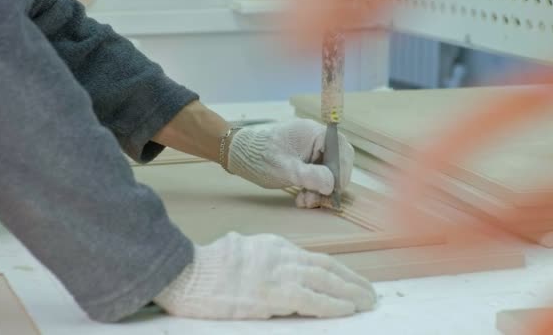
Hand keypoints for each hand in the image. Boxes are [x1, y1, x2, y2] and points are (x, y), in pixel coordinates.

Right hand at [153, 232, 375, 318]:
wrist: (188, 272)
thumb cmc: (207, 266)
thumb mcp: (239, 250)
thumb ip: (262, 257)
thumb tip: (274, 269)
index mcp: (274, 246)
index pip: (316, 259)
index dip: (339, 272)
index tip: (353, 281)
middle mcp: (281, 256)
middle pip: (327, 268)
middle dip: (352, 281)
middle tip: (370, 293)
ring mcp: (277, 274)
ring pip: (325, 281)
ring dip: (350, 293)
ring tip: (367, 302)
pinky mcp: (271, 294)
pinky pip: (310, 299)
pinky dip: (331, 304)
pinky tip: (346, 310)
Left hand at [227, 119, 354, 207]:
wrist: (237, 155)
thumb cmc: (258, 157)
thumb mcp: (284, 169)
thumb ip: (309, 176)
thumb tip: (331, 185)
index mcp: (314, 133)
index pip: (341, 149)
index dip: (342, 171)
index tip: (334, 191)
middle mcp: (316, 140)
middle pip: (336, 163)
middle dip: (328, 185)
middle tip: (317, 201)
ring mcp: (310, 151)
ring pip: (327, 173)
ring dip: (319, 191)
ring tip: (304, 202)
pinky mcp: (305, 163)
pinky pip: (317, 177)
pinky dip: (312, 190)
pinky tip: (301, 200)